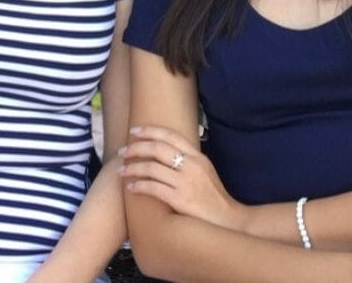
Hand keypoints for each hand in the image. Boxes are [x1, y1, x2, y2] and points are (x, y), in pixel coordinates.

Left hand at [119, 125, 245, 230]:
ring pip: (152, 168)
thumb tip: (167, 148)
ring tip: (121, 170)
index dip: (150, 130)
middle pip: (158, 148)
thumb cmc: (214, 197)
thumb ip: (189, 159)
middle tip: (123, 151)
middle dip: (136, 147)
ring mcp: (186, 183)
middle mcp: (192, 166)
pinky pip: (153, 188)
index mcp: (198, 157)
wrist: (229, 222)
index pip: (171, 136)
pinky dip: (139, 186)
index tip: (134, 130)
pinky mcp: (181, 200)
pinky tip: (131, 187)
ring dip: (133, 167)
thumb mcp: (206, 171)